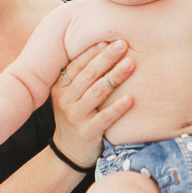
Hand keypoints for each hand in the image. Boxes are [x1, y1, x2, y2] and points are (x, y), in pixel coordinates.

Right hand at [50, 40, 135, 169]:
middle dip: (107, 58)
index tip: (110, 40)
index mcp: (60, 87)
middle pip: (89, 75)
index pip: (77, 64)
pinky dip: (118, 107)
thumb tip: (103, 47)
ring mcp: (76, 117)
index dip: (93, 51)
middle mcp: (65, 100)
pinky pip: (105, 117)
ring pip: (98, 92)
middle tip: (124, 45)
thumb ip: (80, 76)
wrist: (68, 152)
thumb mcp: (69, 96)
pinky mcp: (88, 132)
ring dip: (115, 76)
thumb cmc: (75, 117)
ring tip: (131, 64)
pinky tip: (131, 98)